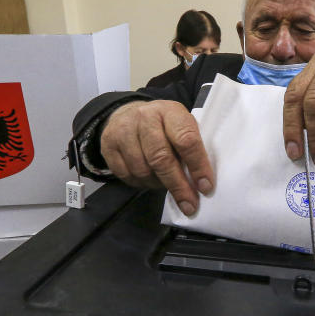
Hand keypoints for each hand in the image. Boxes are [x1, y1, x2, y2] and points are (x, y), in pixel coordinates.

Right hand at [100, 100, 213, 214]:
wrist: (130, 113)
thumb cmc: (164, 125)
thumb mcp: (182, 126)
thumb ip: (191, 148)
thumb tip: (200, 183)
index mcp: (170, 111)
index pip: (186, 140)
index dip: (197, 166)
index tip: (205, 187)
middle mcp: (145, 117)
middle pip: (161, 158)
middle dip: (177, 186)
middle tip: (189, 204)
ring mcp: (124, 130)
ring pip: (142, 170)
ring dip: (158, 184)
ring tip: (166, 184)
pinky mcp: (108, 144)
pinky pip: (126, 175)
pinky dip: (141, 183)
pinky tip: (149, 179)